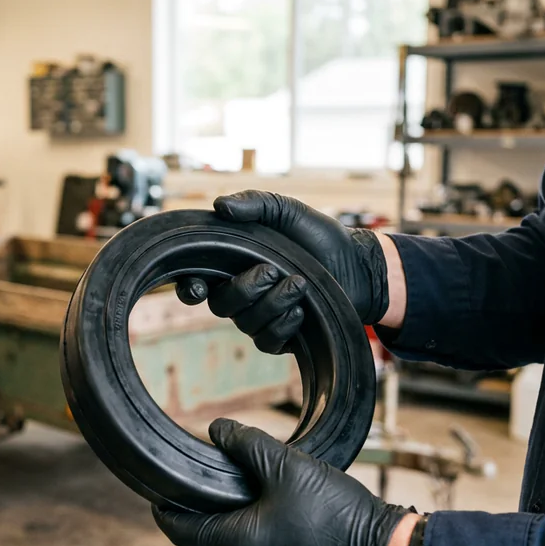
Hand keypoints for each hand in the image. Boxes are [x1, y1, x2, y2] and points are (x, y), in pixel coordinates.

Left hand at [153, 419, 410, 545]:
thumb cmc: (334, 510)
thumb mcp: (288, 466)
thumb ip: (247, 444)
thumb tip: (217, 429)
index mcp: (239, 545)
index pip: (181, 531)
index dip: (165, 511)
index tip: (158, 497)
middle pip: (216, 538)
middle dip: (217, 510)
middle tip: (226, 480)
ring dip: (248, 525)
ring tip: (267, 496)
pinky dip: (271, 541)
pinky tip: (293, 519)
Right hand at [175, 191, 390, 352]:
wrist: (356, 265)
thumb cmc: (318, 237)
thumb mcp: (287, 212)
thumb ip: (255, 204)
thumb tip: (220, 205)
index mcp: (232, 264)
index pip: (196, 281)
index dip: (189, 288)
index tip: (200, 286)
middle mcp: (240, 293)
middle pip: (220, 304)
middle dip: (245, 289)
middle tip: (273, 271)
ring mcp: (258, 317)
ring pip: (246, 323)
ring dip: (273, 303)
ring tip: (300, 284)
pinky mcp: (280, 337)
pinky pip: (267, 341)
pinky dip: (283, 325)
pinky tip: (301, 310)